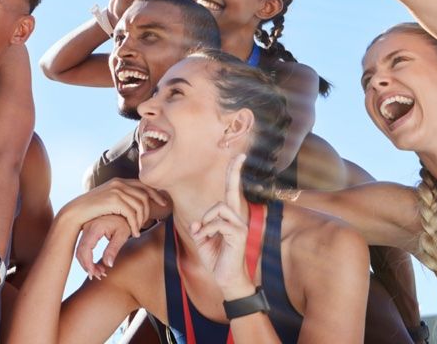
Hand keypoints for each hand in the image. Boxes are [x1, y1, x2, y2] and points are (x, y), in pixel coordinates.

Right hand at [62, 178, 167, 238]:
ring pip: (140, 205)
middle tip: (149, 223)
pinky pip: (132, 213)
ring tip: (138, 230)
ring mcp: (116, 190)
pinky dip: (135, 225)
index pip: (143, 184)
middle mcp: (119, 183)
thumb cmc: (91, 210)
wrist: (76, 212)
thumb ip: (120, 198)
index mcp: (119, 181)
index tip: (164, 203)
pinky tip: (133, 233)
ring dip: (141, 221)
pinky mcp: (114, 200)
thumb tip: (132, 203)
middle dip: (150, 210)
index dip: (156, 193)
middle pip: (144, 195)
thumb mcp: (107, 200)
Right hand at [75, 214, 131, 278]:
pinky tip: (98, 265)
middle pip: (80, 251)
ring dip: (88, 263)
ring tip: (100, 273)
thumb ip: (114, 249)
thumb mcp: (122, 234)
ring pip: (80, 250)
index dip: (88, 263)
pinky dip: (88, 258)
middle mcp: (87, 227)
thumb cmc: (125, 221)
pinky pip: (83, 246)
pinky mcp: (87, 231)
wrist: (124, 209)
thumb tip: (108, 265)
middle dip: (87, 266)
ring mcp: (86, 228)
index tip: (95, 274)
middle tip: (99, 276)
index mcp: (95, 228)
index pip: (85, 248)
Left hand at [189, 154, 256, 297]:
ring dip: (206, 221)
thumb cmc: (216, 259)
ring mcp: (240, 225)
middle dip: (235, 173)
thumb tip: (196, 222)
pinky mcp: (239, 234)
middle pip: (233, 190)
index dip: (234, 174)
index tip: (239, 157)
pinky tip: (207, 240)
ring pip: (219, 208)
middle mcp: (237, 217)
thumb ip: (199, 227)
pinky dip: (207, 231)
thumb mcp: (202, 240)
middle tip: (239, 157)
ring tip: (204, 235)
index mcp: (228, 217)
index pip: (231, 191)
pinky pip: (218, 223)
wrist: (227, 279)